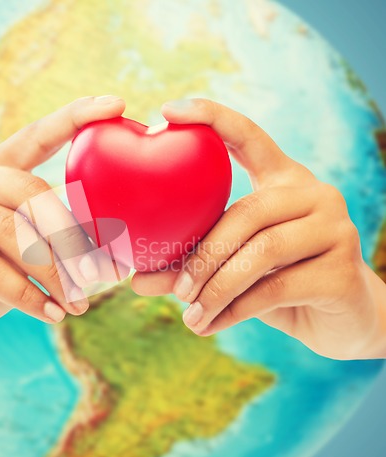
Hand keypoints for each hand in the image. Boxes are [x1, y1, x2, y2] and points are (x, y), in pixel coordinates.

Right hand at [0, 95, 125, 379]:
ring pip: (12, 232)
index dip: (74, 118)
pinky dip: (27, 296)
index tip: (117, 104)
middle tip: (103, 275)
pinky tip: (52, 315)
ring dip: (55, 274)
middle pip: (32, 193)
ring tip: (79, 304)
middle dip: (73, 239)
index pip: (36, 135)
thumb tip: (114, 252)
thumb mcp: (23, 252)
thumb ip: (54, 241)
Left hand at [132, 98, 385, 359]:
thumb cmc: (279, 283)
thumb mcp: (232, 268)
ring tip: (191, 316)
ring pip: (260, 253)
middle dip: (203, 256)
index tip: (167, 110)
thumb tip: (135, 280)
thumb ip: (189, 266)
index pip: (249, 135)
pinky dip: (234, 311)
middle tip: (176, 289)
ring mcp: (334, 229)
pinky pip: (274, 289)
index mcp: (284, 180)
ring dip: (216, 288)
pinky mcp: (341, 271)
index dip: (212, 117)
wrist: (342, 319)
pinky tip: (210, 325)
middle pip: (246, 212)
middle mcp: (314, 194)